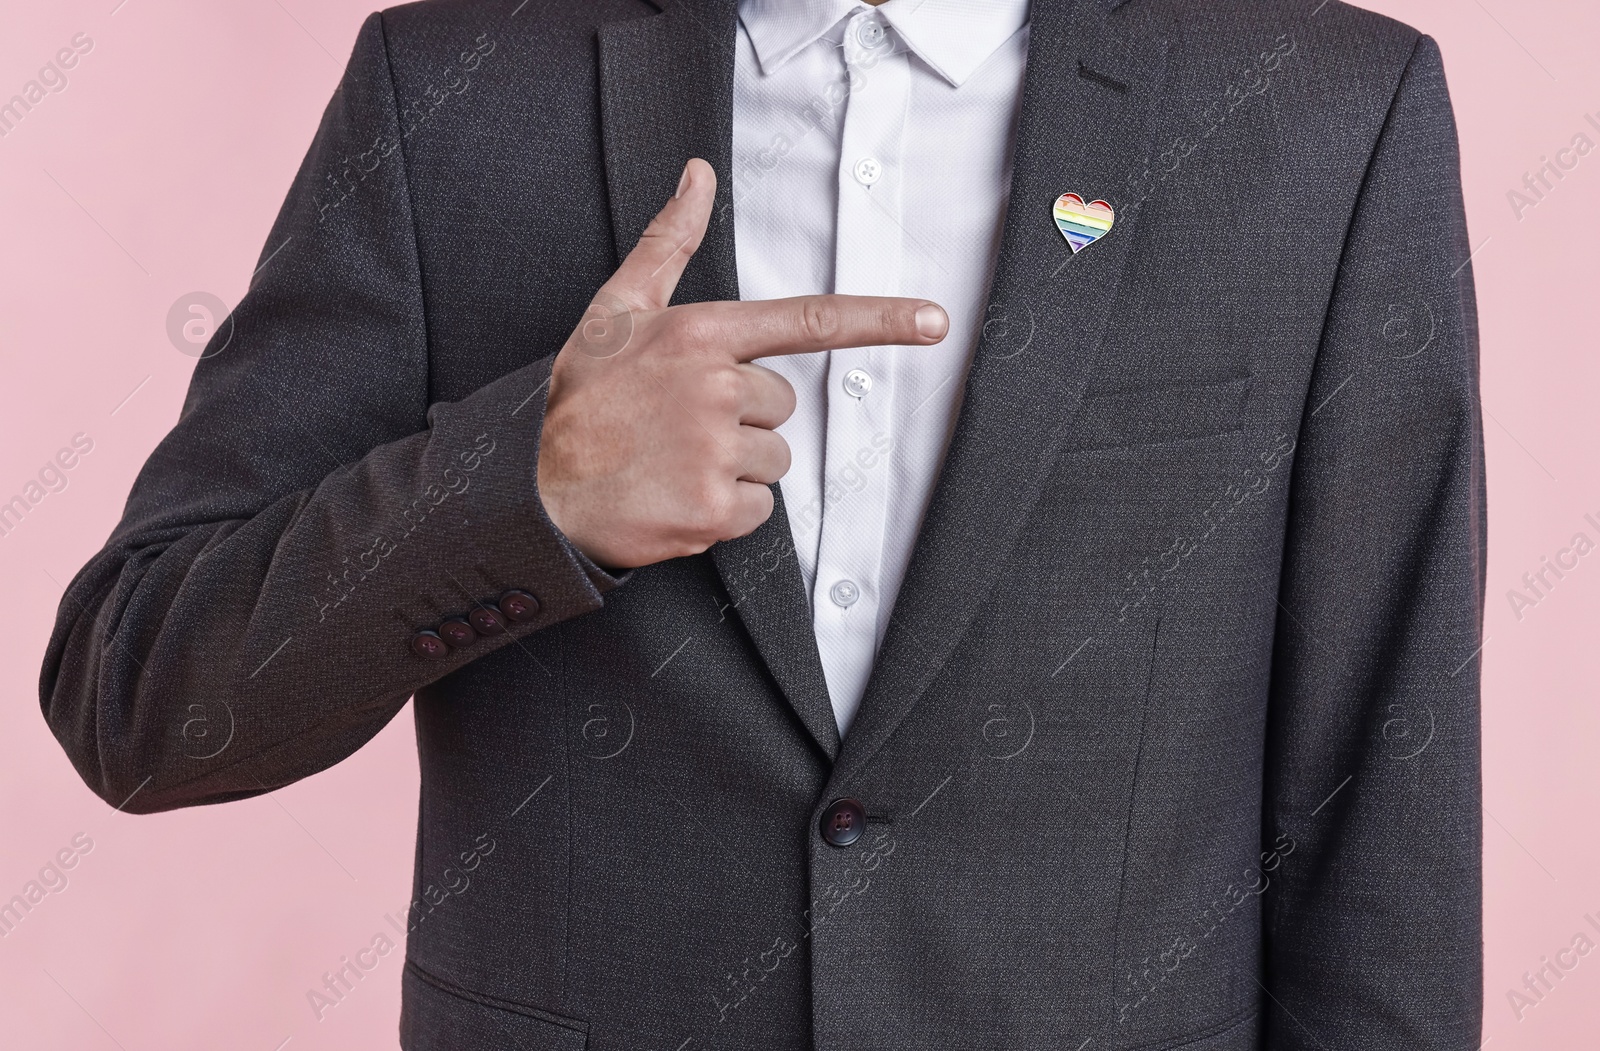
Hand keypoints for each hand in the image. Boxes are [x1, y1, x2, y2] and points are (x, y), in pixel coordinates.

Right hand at [537, 158, 948, 568]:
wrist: (536, 490)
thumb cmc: (583, 399)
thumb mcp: (615, 311)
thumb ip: (666, 242)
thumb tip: (696, 174)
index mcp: (702, 335)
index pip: (808, 323)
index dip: (881, 319)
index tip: (935, 321)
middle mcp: (717, 389)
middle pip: (784, 406)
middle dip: (744, 419)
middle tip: (681, 425)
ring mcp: (717, 452)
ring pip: (775, 459)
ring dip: (737, 466)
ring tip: (675, 461)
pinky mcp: (716, 510)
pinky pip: (761, 511)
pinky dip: (727, 512)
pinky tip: (679, 495)